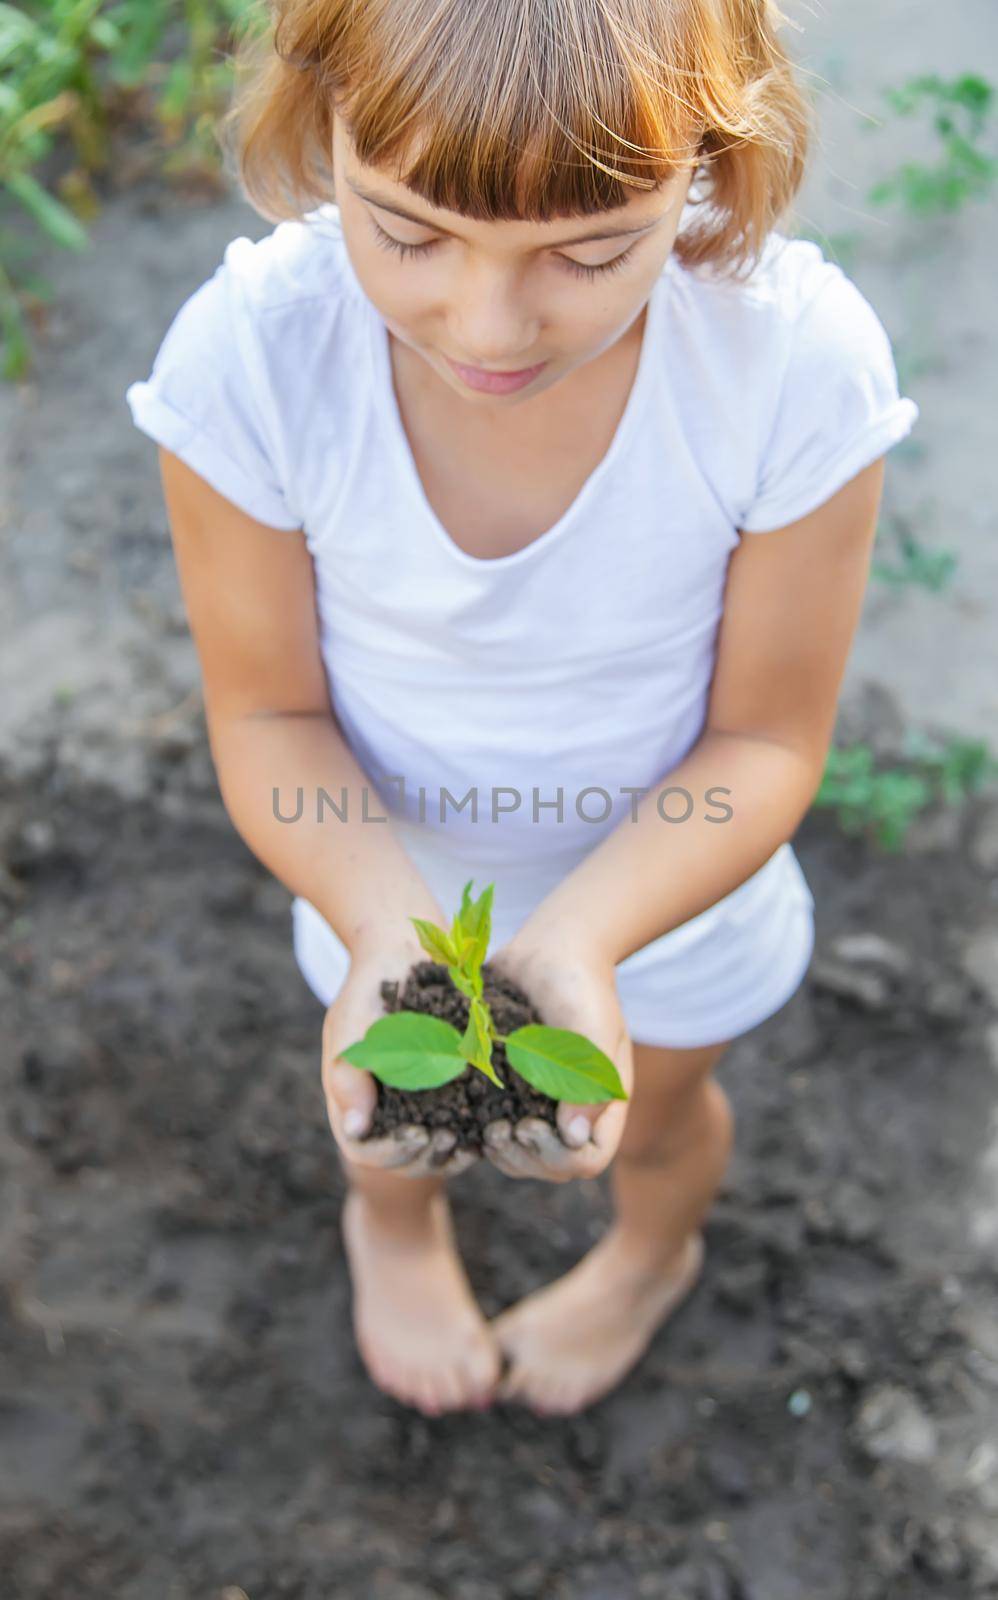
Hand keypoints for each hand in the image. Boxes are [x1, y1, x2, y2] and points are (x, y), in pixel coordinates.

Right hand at [321, 936, 477, 1178]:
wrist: (400, 955)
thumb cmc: (368, 989)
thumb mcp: (351, 1027)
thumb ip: (348, 1075)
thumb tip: (356, 1129)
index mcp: (354, 1099)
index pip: (366, 1149)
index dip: (392, 1150)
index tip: (419, 1135)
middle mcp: (383, 1109)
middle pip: (402, 1159)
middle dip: (427, 1157)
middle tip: (453, 1142)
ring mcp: (413, 1102)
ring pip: (431, 1150)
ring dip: (451, 1153)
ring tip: (474, 1141)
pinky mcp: (444, 1089)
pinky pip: (456, 1124)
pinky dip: (471, 1132)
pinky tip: (491, 1125)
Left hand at [482, 927, 631, 1182]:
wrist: (553, 951)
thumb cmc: (581, 986)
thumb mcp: (593, 1029)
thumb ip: (589, 1082)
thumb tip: (572, 1139)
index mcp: (601, 1102)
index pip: (587, 1159)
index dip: (557, 1157)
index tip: (528, 1125)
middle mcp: (572, 1109)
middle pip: (551, 1167)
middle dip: (524, 1158)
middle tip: (498, 1131)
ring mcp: (540, 1101)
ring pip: (521, 1154)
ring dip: (501, 1151)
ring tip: (485, 1128)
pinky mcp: (510, 1085)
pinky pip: (496, 1124)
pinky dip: (482, 1127)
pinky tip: (465, 1112)